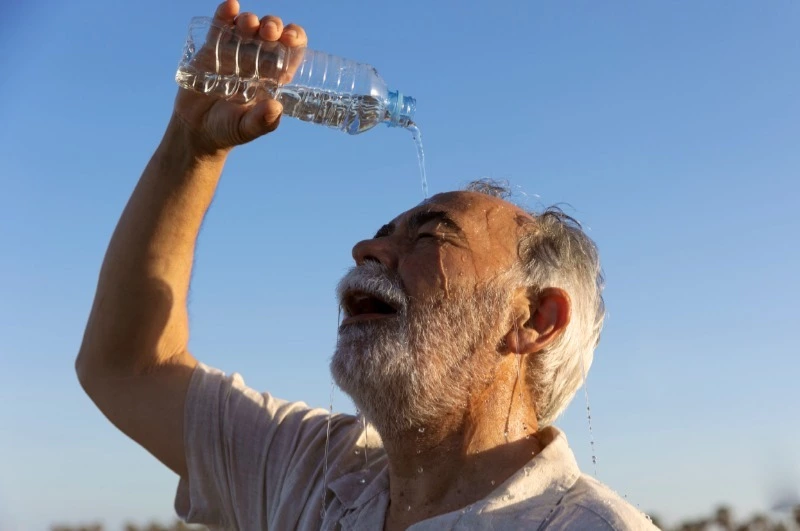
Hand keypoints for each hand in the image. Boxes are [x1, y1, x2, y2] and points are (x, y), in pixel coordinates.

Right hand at [172, 0, 307, 152]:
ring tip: (248, 24)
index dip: (294, 39)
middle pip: (271, 34)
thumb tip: (276, 107)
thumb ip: (261, 121)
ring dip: (251, 20)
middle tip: (269, 30)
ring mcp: (235, 52)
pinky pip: (220, 27)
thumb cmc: (228, 130)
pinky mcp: (212, 49)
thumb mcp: (246, 129)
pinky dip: (225, 14)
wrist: (196, 129)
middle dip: (273, 26)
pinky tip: (231, 6)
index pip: (290, 52)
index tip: (290, 37)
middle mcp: (257, 61)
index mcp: (273, 76)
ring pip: (248, 27)